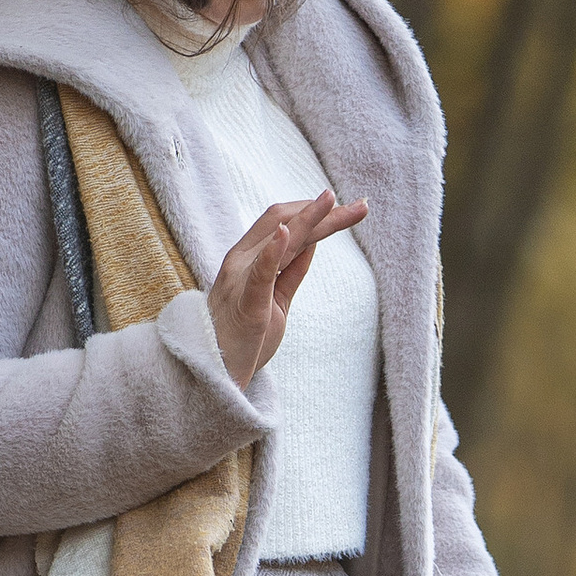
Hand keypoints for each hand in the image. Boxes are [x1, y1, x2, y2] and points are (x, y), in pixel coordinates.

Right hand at [207, 190, 368, 388]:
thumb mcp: (274, 298)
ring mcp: (240, 280)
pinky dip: (273, 251)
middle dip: (324, 212)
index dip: (313, 212)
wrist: (214, 374)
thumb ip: (291, 270)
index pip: (281, 222)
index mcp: (246, 259)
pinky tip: (286, 232)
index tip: (345, 207)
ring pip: (280, 241)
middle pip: (285, 223)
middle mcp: (240, 261)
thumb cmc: (243, 338)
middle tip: (361, 205)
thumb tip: (313, 243)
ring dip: (311, 220)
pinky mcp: (246, 305)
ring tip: (333, 201)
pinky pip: (259, 274)